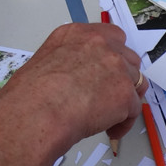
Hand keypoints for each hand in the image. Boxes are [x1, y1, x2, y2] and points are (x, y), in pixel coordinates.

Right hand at [0, 23, 144, 152]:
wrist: (36, 114)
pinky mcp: (125, 92)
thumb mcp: (45, 63)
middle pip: (129, 59)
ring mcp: (116, 67)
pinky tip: (109, 130)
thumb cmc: (30, 97)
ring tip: (108, 118)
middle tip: (109, 97)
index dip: (113, 56)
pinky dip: (124, 122)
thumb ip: (70, 62)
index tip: (108, 72)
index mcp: (77, 35)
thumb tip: (77, 78)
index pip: (112, 37)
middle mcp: (100, 45)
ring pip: (135, 83)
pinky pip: (134, 109)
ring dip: (125, 100)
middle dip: (123, 78)